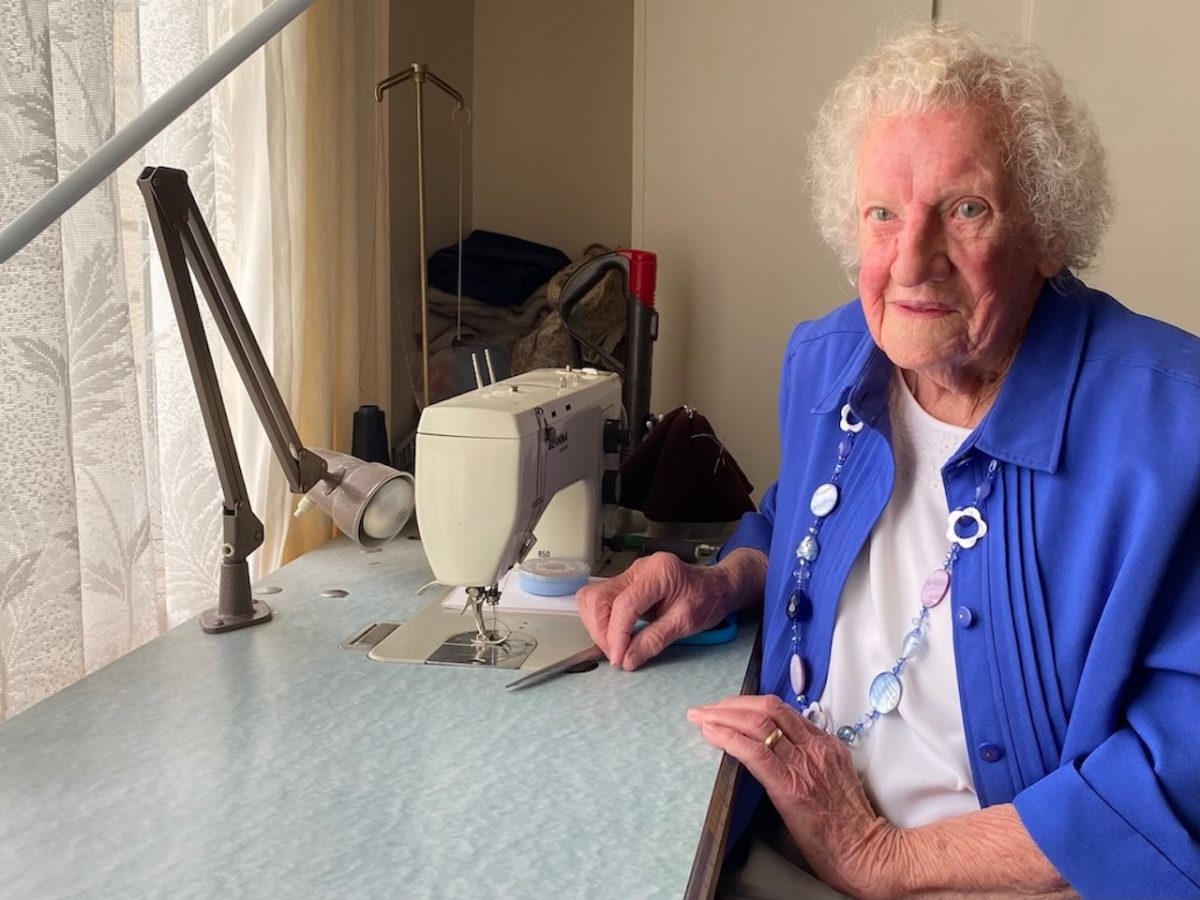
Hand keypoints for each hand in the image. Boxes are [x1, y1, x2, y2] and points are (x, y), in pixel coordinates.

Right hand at [575, 551, 732, 670]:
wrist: (715, 587)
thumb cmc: (707, 599)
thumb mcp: (687, 623)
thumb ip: (655, 640)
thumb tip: (628, 659)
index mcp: (659, 572)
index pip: (624, 604)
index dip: (617, 635)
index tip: (619, 659)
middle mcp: (638, 568)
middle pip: (600, 598)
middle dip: (602, 631)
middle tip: (618, 656)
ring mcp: (629, 574)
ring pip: (593, 598)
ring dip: (598, 627)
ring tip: (617, 647)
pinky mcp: (624, 583)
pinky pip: (599, 600)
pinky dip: (601, 621)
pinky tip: (616, 635)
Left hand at [687, 694, 904, 898]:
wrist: (867, 853)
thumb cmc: (849, 826)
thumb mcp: (833, 779)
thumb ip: (809, 760)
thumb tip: (777, 753)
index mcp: (825, 744)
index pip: (781, 711)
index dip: (749, 705)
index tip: (728, 708)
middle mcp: (814, 747)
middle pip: (767, 709)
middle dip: (731, 704)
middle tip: (707, 709)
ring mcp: (803, 764)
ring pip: (757, 723)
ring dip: (722, 716)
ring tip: (700, 717)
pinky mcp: (790, 786)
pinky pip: (754, 752)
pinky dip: (728, 738)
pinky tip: (711, 734)